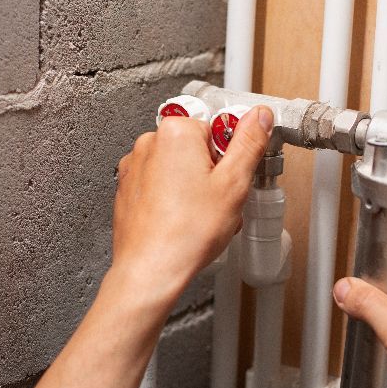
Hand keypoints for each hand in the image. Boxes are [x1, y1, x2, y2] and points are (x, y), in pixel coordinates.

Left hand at [112, 106, 272, 292]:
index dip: (231, 157)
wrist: (151, 269)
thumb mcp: (234, 184)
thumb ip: (249, 143)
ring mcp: (134, 166)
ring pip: (178, 168)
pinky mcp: (128, 189)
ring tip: (201, 216)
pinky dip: (172, 199)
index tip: (232, 177)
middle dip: (213, 173)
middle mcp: (149, 143)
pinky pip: (159, 185)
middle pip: (196, 148)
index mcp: (175, 132)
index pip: (216, 128)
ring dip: (194, 187)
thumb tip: (259, 117)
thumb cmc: (187, 233)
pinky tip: (183, 220)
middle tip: (219, 200)